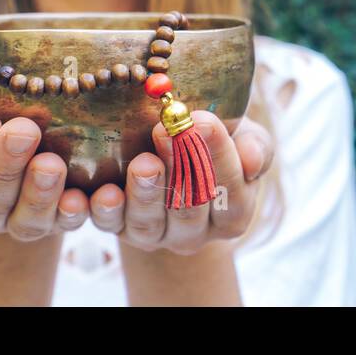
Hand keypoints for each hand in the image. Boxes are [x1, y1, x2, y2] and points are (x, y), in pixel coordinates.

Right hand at [0, 88, 90, 238]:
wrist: (19, 119)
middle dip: (4, 166)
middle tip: (23, 130)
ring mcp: (17, 220)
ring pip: (25, 221)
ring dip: (39, 194)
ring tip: (52, 163)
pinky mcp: (56, 220)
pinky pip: (66, 224)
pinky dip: (75, 212)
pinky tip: (87, 196)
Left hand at [89, 111, 274, 253]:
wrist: (170, 154)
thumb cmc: (211, 143)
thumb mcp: (242, 138)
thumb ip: (255, 146)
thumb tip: (253, 158)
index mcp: (233, 213)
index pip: (232, 191)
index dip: (219, 156)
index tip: (204, 119)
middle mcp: (195, 233)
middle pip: (189, 206)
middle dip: (178, 166)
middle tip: (165, 130)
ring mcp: (156, 235)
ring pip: (150, 221)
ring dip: (145, 192)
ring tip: (141, 162)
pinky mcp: (120, 229)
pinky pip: (111, 225)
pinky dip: (105, 210)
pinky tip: (101, 193)